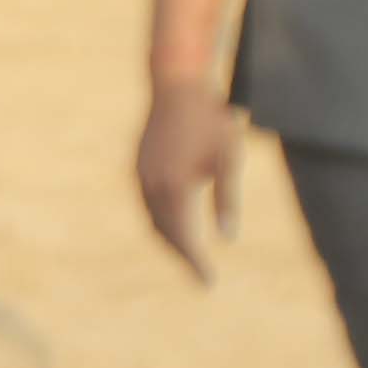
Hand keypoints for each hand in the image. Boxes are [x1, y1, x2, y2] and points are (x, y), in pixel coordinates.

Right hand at [136, 78, 245, 276]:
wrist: (177, 84)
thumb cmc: (211, 119)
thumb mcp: (228, 159)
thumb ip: (227, 199)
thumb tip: (228, 238)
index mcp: (174, 188)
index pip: (183, 238)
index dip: (195, 262)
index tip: (208, 283)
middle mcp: (152, 186)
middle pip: (164, 234)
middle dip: (182, 255)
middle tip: (201, 274)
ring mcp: (141, 175)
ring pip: (152, 219)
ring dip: (169, 238)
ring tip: (187, 252)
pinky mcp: (138, 165)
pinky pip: (147, 203)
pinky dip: (160, 219)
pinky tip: (173, 219)